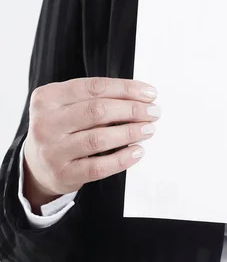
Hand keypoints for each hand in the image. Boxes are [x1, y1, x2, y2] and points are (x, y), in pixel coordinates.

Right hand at [23, 77, 160, 209]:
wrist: (38, 165)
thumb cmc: (64, 129)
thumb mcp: (71, 106)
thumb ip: (100, 99)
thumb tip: (143, 98)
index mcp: (48, 98)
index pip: (94, 87)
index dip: (126, 89)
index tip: (150, 94)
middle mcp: (45, 123)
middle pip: (97, 111)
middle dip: (132, 110)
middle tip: (154, 112)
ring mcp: (52, 150)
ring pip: (98, 138)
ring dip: (130, 132)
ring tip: (149, 129)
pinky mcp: (63, 174)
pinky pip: (98, 167)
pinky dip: (122, 158)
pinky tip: (137, 151)